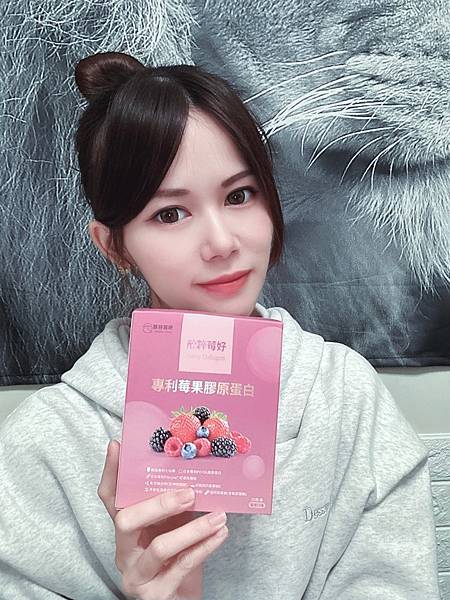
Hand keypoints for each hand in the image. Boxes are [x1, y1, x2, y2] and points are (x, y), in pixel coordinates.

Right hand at [97, 440, 228, 599]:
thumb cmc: (178, 557)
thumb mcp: (173, 526)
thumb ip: (174, 503)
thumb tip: (192, 466)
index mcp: (126, 530)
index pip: (110, 499)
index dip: (111, 473)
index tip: (118, 446)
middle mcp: (124, 551)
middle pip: (126, 521)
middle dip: (159, 504)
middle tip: (190, 493)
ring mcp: (137, 576)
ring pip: (159, 548)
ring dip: (193, 529)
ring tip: (219, 516)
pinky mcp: (156, 595)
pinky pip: (182, 567)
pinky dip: (205, 547)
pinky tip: (221, 533)